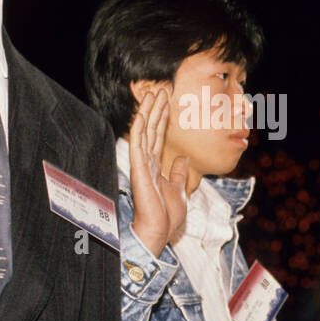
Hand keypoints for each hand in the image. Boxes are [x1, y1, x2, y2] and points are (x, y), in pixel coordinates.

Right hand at [128, 89, 188, 257]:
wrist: (159, 231)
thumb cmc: (166, 216)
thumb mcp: (179, 190)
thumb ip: (178, 173)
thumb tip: (182, 159)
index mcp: (155, 166)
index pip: (159, 136)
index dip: (162, 118)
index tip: (167, 101)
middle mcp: (146, 162)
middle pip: (151, 129)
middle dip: (156, 109)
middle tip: (161, 89)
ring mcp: (141, 164)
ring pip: (144, 132)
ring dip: (148, 112)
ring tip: (153, 93)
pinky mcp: (138, 169)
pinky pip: (137, 145)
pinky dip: (138, 129)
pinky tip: (140, 114)